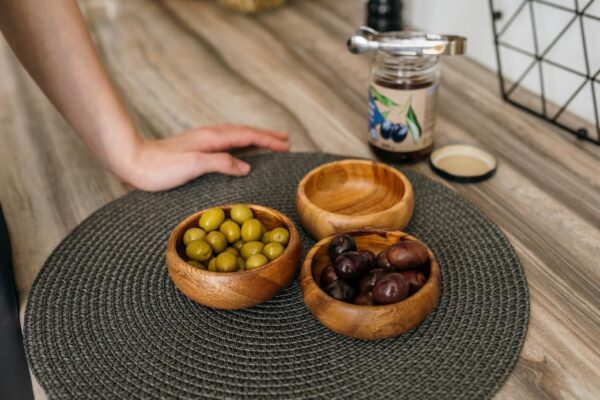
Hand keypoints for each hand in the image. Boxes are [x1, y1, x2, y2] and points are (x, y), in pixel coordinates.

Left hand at [120, 124, 288, 190]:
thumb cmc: (160, 169)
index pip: (247, 137)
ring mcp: (201, 139)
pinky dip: (240, 141)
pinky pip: (226, 140)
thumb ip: (221, 162)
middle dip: (265, 135)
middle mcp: (209, 135)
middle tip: (285, 139)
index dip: (268, 140)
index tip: (286, 145)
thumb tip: (247, 167)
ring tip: (268, 140)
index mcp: (212, 139)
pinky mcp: (195, 146)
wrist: (132, 161)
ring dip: (253, 137)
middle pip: (244, 132)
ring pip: (235, 134)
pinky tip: (237, 147)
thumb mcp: (193, 166)